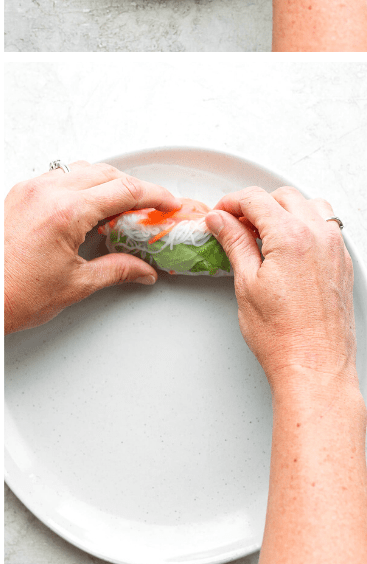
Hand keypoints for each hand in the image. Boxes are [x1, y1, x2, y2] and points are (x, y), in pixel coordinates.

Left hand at [4, 162, 178, 332]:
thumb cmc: (18, 294)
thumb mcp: (77, 284)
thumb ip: (117, 269)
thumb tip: (143, 269)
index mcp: (65, 211)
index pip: (124, 190)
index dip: (154, 194)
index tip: (168, 202)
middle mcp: (47, 192)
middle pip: (106, 173)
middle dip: (133, 188)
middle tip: (150, 208)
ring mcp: (30, 189)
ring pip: (81, 170)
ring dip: (106, 182)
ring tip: (120, 208)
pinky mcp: (18, 193)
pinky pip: (58, 176)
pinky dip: (79, 184)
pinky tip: (87, 206)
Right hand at [206, 186, 356, 395]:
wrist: (314, 367)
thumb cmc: (283, 336)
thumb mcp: (246, 283)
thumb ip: (234, 242)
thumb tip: (221, 221)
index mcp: (291, 237)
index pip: (255, 199)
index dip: (231, 202)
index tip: (220, 214)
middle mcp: (318, 237)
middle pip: (283, 197)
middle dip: (256, 205)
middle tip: (236, 225)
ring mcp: (335, 249)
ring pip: (310, 205)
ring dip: (285, 211)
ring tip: (264, 233)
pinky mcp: (342, 264)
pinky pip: (326, 226)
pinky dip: (306, 225)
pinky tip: (288, 247)